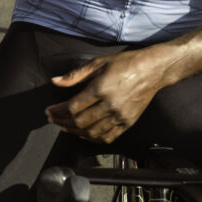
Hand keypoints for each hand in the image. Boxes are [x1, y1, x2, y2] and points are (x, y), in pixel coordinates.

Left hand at [45, 48, 167, 143]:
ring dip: (75, 132)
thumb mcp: (98, 63)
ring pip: (92, 132)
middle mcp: (110, 105)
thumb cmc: (125, 63)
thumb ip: (75, 75)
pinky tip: (84, 134)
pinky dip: (93, 139)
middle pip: (80, 122)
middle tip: (52, 119)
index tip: (49, 111)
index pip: (73, 107)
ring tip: (64, 127)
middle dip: (62, 122)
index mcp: (100, 89)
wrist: (152, 70)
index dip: (57, 111)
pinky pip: (108, 137)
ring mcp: (120, 116)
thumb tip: (55, 81)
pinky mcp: (128, 123)